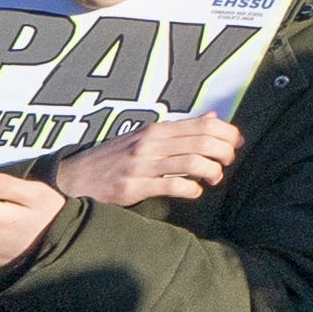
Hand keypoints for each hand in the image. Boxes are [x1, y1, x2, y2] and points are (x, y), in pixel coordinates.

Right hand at [49, 114, 239, 213]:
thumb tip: (213, 118)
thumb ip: (180, 130)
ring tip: (214, 179)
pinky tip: (195, 192)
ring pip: (191, 163)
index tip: (238, 143)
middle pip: (203, 142)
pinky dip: (191, 190)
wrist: (74, 178)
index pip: (203, 125)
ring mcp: (141, 165)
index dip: (228, 133)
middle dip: (224, 152)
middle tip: (228, 163)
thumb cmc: (115, 158)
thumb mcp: (146, 137)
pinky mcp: (133, 187)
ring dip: (212, 172)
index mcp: (156, 130)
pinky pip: (171, 186)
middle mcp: (150, 143)